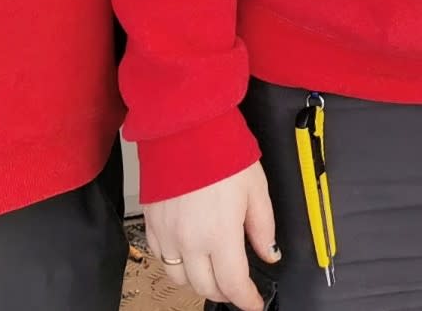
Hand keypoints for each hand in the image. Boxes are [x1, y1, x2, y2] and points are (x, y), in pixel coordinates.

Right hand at [144, 162, 277, 310]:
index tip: (254, 303)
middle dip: (225, 291)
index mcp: (220, 234)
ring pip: (180, 279)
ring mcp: (167, 234)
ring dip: (199, 281)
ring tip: (213, 269)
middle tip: (237, 284)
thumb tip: (269, 252)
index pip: (233, 284)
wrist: (184, 128)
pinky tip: (190, 252)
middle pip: (205, 288)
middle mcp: (189, 240)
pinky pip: (161, 258)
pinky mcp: (152, 224)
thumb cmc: (220, 152)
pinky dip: (177, 263)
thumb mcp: (256, 189)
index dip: (247, 300)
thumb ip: (263, 227)